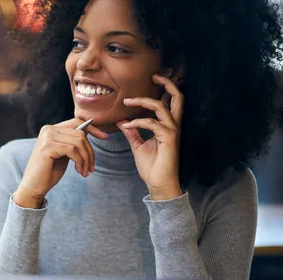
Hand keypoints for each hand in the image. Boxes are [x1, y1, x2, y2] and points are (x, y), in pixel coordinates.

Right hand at [14, 118, 107, 207]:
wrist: (33, 187)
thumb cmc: (49, 172)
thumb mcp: (64, 153)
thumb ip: (73, 142)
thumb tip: (90, 132)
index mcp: (51, 129)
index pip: (77, 122)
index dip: (92, 128)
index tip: (104, 137)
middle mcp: (48, 129)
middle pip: (81, 134)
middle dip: (90, 152)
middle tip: (91, 168)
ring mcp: (47, 137)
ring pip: (79, 142)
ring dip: (86, 159)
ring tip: (85, 171)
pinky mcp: (47, 147)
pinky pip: (73, 150)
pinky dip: (80, 161)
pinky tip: (79, 171)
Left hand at [117, 74, 184, 200]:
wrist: (158, 184)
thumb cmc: (152, 166)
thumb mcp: (138, 146)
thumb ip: (132, 133)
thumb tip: (122, 122)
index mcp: (168, 126)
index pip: (170, 102)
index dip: (164, 89)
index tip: (151, 81)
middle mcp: (173, 125)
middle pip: (177, 98)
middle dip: (167, 84)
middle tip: (154, 76)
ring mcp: (172, 131)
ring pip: (161, 107)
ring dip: (143, 102)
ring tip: (127, 102)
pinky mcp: (169, 138)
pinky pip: (152, 123)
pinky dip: (137, 122)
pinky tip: (126, 126)